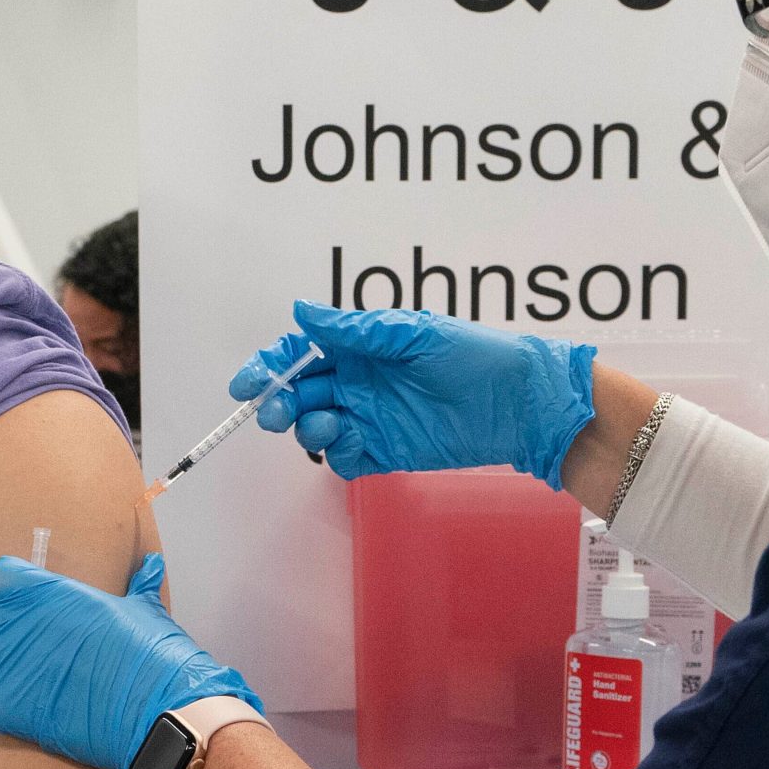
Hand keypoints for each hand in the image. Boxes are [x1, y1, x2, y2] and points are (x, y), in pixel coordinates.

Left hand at [0, 553, 262, 768]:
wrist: (157, 710)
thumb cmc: (153, 655)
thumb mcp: (144, 609)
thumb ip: (138, 584)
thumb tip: (150, 565)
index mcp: (49, 591)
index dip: (7, 594)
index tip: (23, 608)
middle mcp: (19, 622)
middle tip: (14, 644)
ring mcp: (8, 664)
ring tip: (15, 678)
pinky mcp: (6, 706)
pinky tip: (23, 712)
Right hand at [231, 300, 596, 487]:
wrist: (521, 403)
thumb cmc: (475, 356)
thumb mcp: (414, 335)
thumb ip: (356, 330)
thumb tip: (301, 311)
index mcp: (361, 348)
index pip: (302, 354)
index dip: (270, 366)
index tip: (247, 384)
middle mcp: (359, 382)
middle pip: (300, 393)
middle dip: (278, 401)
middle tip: (273, 411)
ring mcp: (371, 418)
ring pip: (316, 426)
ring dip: (307, 427)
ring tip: (324, 425)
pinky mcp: (386, 451)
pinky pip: (345, 457)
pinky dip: (337, 453)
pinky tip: (350, 443)